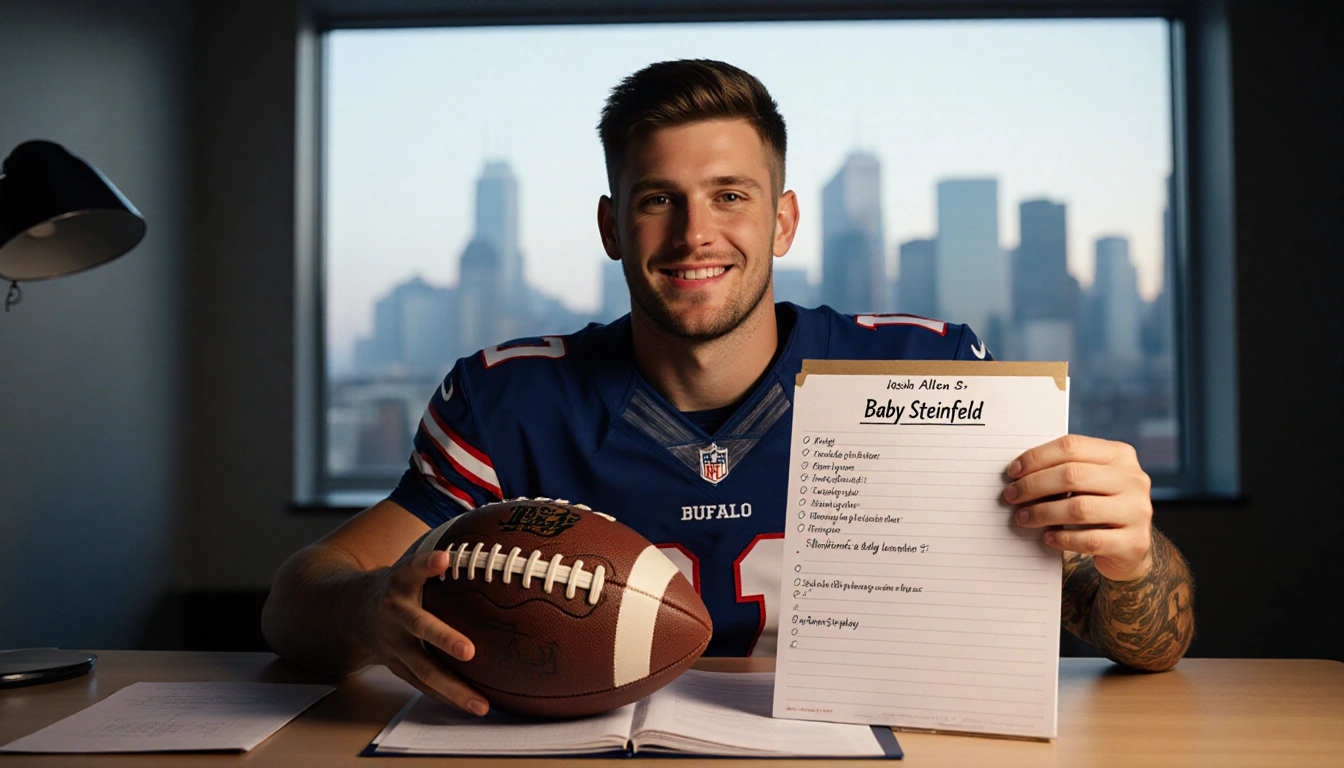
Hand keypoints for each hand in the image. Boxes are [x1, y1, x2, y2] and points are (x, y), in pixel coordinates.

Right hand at [365, 548, 489, 715]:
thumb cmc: (399, 585)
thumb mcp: (410, 565)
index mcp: (400, 581)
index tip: (445, 558)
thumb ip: (437, 560)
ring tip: (480, 703)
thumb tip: (489, 547)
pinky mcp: (395, 665)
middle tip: (470, 651)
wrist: (351, 610)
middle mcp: (394, 611)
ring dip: (452, 687)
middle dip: (444, 639)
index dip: (427, 564)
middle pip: (419, 625)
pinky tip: (471, 704)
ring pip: (422, 668)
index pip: (413, 568)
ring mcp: (392, 642)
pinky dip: (446, 696)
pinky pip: (422, 684)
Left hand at [1005, 434, 1153, 581]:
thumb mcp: (1089, 481)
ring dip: (1043, 513)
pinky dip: (1063, 539)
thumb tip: (1018, 472)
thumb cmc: (1098, 505)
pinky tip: (1047, 537)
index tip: (1012, 472)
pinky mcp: (1135, 543)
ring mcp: (1138, 511)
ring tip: (1022, 517)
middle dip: (1034, 485)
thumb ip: (1064, 470)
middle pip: (1072, 474)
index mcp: (1120, 454)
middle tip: (1011, 496)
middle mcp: (1133, 479)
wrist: (1130, 547)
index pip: (1071, 446)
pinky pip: (1090, 540)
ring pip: (1080, 508)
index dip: (1037, 457)